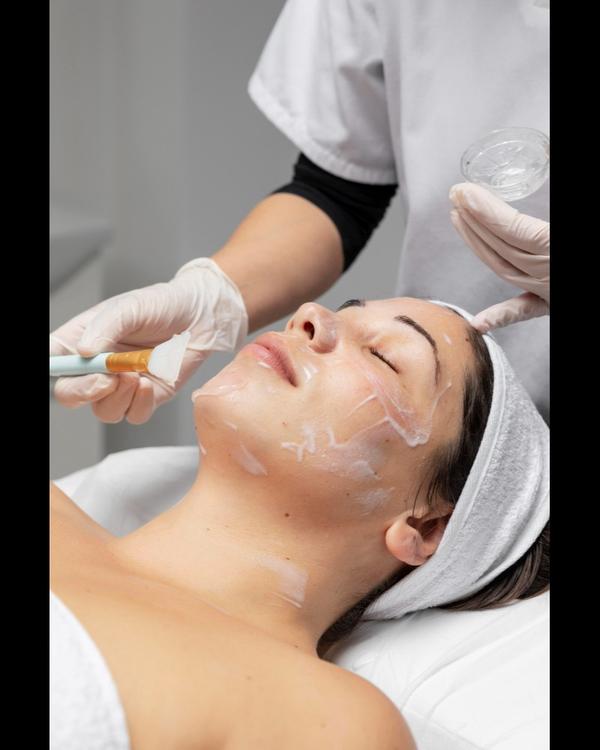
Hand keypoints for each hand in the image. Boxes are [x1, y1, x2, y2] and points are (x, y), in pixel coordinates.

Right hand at [50, 258, 247, 423]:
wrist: (202, 315)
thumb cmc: (164, 304)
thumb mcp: (131, 307)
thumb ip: (106, 327)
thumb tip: (84, 351)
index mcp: (83, 340)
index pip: (53, 361)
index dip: (52, 370)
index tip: (62, 369)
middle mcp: (98, 366)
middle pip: (70, 395)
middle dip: (84, 391)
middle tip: (105, 378)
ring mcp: (123, 384)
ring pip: (104, 411)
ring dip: (116, 398)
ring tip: (134, 375)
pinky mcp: (148, 396)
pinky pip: (134, 415)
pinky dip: (139, 404)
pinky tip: (148, 384)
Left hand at [449, 183, 548, 332]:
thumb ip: (557, 175)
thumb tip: (546, 147)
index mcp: (556, 249)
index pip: (514, 230)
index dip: (486, 212)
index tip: (463, 193)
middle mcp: (549, 274)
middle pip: (502, 248)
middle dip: (475, 220)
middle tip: (454, 196)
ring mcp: (551, 291)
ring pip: (505, 270)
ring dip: (478, 247)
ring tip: (458, 219)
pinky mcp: (555, 303)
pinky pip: (525, 310)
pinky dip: (501, 316)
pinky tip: (477, 323)